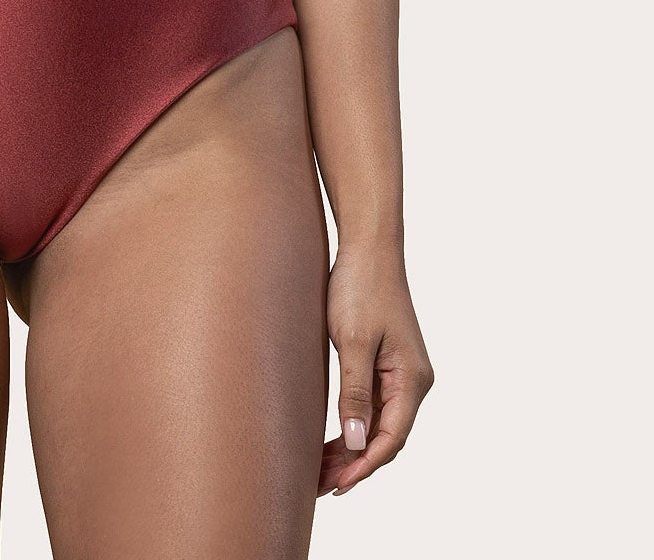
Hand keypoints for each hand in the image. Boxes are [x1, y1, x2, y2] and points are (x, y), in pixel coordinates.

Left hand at [318, 237, 433, 497]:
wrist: (368, 246)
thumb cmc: (361, 287)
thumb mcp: (353, 340)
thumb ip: (355, 392)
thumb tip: (356, 442)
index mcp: (412, 379)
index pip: (390, 438)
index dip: (363, 466)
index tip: (336, 486)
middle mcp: (412, 381)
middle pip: (385, 436)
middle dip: (355, 464)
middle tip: (319, 485)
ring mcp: (400, 373)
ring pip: (378, 424)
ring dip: (352, 448)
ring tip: (320, 470)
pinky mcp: (386, 363)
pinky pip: (372, 406)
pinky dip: (354, 425)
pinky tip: (332, 439)